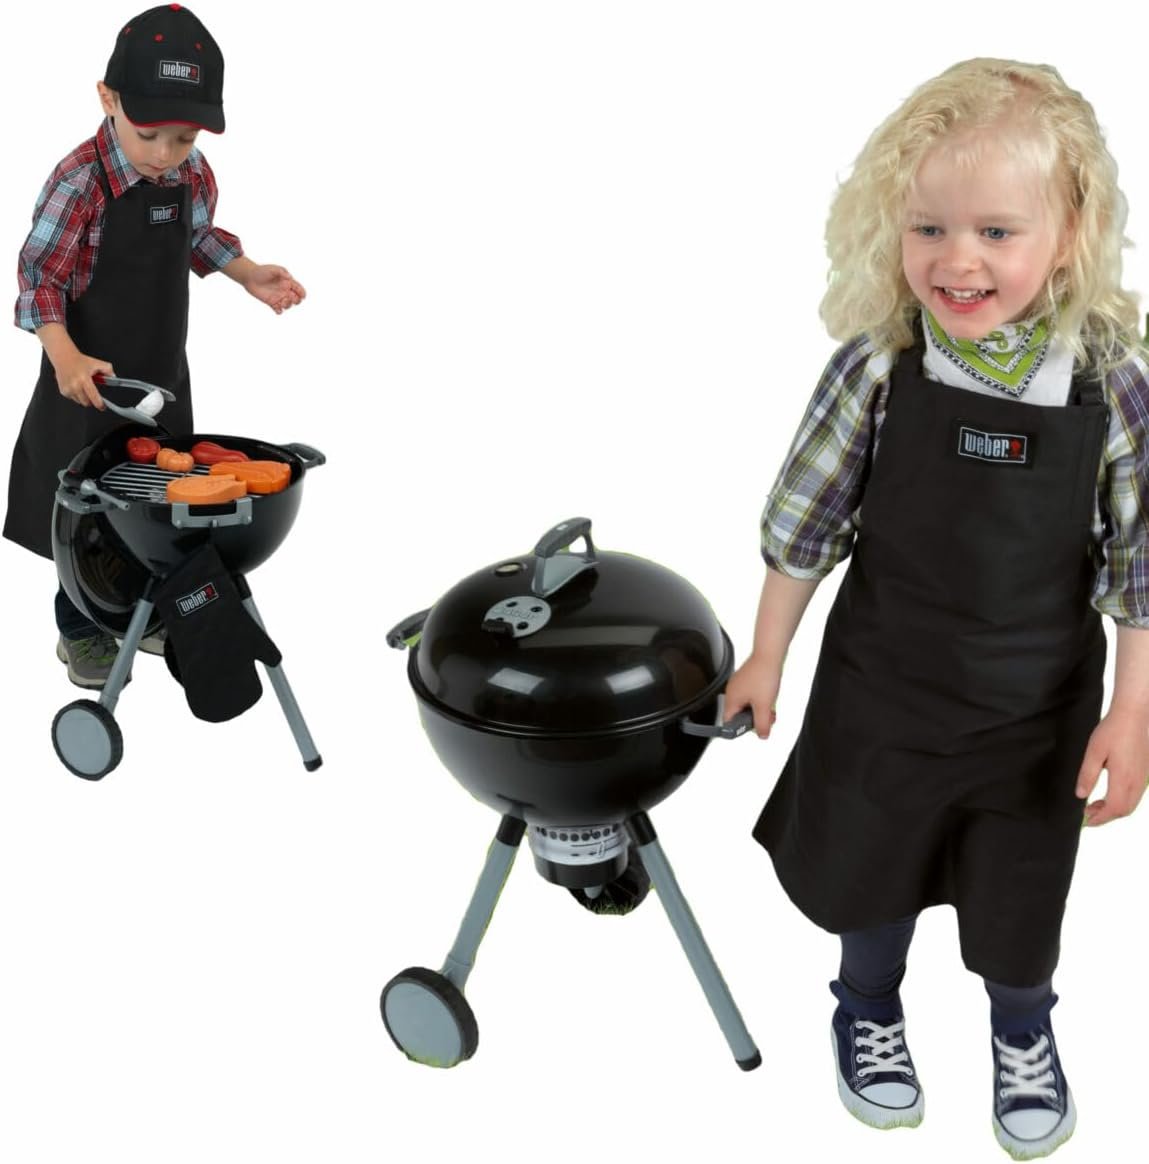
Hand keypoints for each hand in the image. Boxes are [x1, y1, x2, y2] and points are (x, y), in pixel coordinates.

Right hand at [52, 350, 113, 407]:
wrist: (63, 357)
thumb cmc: (79, 361)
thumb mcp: (97, 363)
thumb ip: (108, 370)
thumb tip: (113, 377)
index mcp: (84, 379)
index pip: (93, 397)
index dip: (99, 404)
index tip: (103, 407)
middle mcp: (75, 385)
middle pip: (87, 403)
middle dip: (92, 400)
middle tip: (93, 393)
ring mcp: (68, 389)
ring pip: (80, 402)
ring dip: (84, 398)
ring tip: (84, 387)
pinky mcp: (63, 391)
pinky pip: (73, 398)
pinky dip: (76, 395)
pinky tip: (77, 386)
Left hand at [242, 264, 305, 313]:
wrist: (249, 277)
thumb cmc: (261, 271)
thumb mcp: (273, 269)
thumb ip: (282, 272)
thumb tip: (289, 278)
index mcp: (287, 282)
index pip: (298, 289)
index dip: (302, 293)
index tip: (302, 296)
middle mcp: (284, 291)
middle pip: (296, 299)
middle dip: (296, 300)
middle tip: (288, 297)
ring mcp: (278, 297)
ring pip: (288, 305)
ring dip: (288, 305)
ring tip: (282, 302)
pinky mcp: (271, 303)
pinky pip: (278, 310)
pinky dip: (279, 311)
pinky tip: (277, 308)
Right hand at [724, 653, 781, 738]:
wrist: (769, 655)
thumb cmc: (763, 675)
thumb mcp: (764, 706)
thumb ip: (762, 724)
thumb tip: (762, 735)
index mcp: (730, 699)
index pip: (728, 722)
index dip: (740, 729)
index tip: (751, 730)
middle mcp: (732, 692)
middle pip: (739, 714)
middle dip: (754, 719)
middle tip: (765, 718)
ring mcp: (739, 684)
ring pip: (747, 705)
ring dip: (759, 709)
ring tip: (770, 707)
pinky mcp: (747, 679)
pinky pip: (751, 695)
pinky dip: (760, 700)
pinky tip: (769, 697)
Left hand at [1076, 709, 1148, 825]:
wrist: (1135, 714)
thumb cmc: (1113, 730)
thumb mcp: (1094, 752)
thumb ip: (1087, 775)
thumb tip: (1080, 795)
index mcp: (1124, 779)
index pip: (1114, 809)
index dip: (1100, 818)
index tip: (1087, 821)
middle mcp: (1137, 781)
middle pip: (1124, 810)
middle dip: (1106, 816)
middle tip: (1088, 813)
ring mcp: (1144, 777)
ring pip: (1131, 803)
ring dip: (1114, 808)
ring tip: (1095, 805)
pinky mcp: (1146, 772)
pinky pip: (1136, 794)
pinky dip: (1123, 800)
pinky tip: (1110, 793)